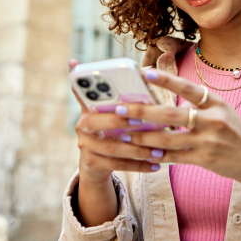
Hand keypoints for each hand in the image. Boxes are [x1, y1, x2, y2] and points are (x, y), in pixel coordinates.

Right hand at [70, 59, 159, 184]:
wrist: (96, 164)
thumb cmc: (111, 130)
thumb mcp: (111, 113)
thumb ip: (123, 98)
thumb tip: (146, 75)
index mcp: (88, 108)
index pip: (83, 93)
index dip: (90, 89)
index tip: (108, 87)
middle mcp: (82, 126)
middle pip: (94, 122)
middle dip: (118, 121)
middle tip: (140, 121)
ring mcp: (85, 146)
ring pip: (111, 147)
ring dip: (137, 149)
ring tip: (158, 150)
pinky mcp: (92, 164)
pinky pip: (117, 165)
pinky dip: (138, 165)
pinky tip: (156, 165)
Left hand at [117, 68, 240, 185]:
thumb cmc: (234, 132)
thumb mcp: (222, 111)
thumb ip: (198, 105)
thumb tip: (166, 100)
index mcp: (216, 103)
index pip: (189, 88)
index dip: (167, 80)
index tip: (146, 73)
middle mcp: (213, 120)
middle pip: (171, 114)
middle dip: (143, 111)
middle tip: (119, 109)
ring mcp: (208, 141)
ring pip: (168, 139)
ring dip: (143, 136)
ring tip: (124, 133)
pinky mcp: (204, 159)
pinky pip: (175, 157)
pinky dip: (158, 155)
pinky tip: (142, 152)